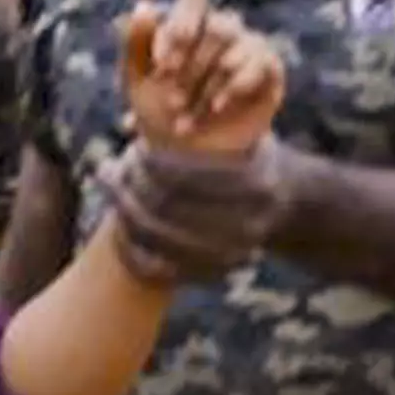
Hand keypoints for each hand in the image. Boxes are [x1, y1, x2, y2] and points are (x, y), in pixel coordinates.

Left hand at [110, 137, 287, 286]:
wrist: (283, 204)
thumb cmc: (250, 159)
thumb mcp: (243, 134)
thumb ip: (204, 124)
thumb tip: (130, 120)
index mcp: (256, 185)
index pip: (188, 177)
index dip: (152, 165)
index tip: (134, 150)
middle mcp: (246, 224)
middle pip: (167, 207)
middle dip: (130, 185)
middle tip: (112, 167)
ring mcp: (229, 255)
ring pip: (156, 238)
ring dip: (122, 211)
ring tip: (110, 187)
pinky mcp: (210, 274)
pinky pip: (156, 269)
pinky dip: (129, 248)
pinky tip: (115, 223)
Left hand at [121, 0, 285, 160]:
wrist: (186, 149)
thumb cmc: (157, 106)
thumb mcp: (136, 79)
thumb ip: (136, 42)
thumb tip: (144, 5)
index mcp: (189, 23)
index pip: (193, 3)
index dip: (180, 30)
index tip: (162, 68)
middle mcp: (222, 28)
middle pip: (218, 28)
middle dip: (192, 68)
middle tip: (172, 102)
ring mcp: (248, 46)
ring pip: (236, 51)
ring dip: (208, 86)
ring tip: (186, 114)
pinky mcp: (268, 68)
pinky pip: (260, 64)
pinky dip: (234, 87)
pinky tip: (215, 108)